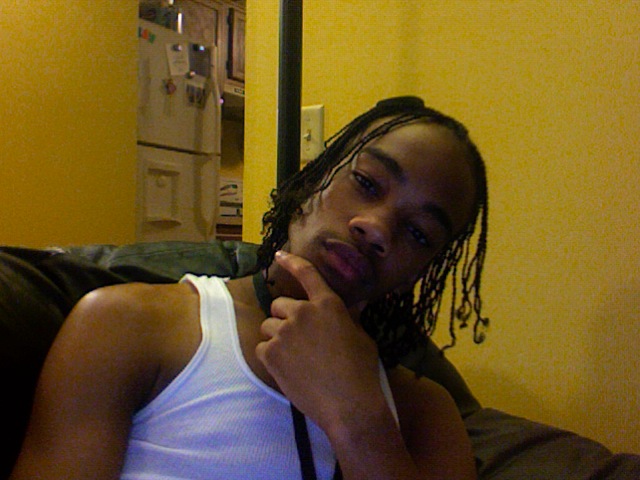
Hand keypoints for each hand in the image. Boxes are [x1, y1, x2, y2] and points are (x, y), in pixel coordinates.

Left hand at [255, 251, 382, 432]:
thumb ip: (350, 318)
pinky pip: (261, 348)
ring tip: (295, 358)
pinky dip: (270, 357)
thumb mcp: (362, 338)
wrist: (348, 404)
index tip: (279, 255)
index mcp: (327, 304)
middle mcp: (302, 312)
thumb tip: (356, 304)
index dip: (292, 261)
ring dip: (277, 338)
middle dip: (285, 319)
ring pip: (268, 327)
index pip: (307, 274)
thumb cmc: (361, 371)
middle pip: (279, 305)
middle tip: (299, 339)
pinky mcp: (271, 354)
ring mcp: (284, 332)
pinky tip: (287, 369)